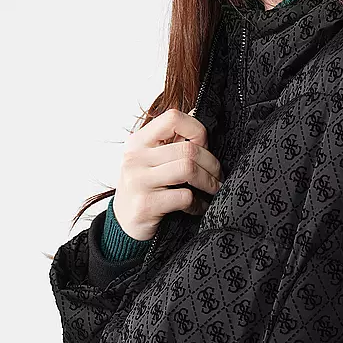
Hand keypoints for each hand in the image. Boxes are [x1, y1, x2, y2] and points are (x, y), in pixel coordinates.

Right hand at [113, 109, 222, 241]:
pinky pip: (184, 197)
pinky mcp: (145, 204)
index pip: (173, 118)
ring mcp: (138, 181)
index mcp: (138, 141)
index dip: (197, 130)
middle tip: (218, 177)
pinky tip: (197, 207)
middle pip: (188, 149)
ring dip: (209, 182)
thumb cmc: (144, 189)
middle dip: (212, 164)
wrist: (123, 224)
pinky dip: (198, 204)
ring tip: (213, 190)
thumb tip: (201, 118)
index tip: (205, 147)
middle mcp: (135, 158)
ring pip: (188, 169)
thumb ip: (172, 143)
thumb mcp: (151, 161)